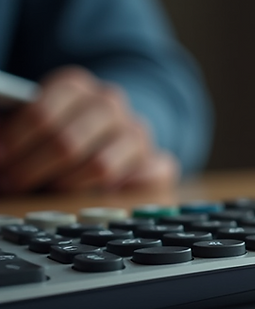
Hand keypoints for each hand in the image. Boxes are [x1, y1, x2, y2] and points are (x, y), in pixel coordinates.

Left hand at [0, 66, 177, 194]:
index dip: (15, 141)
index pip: (43, 114)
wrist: (111, 126)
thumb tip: (0, 154)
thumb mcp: (36, 117)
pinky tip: (95, 196)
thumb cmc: (62, 126)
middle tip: (12, 183)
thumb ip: (20, 127)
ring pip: (101, 166)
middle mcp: (111, 104)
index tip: (0, 159)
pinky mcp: (157, 161)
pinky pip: (142, 180)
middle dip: (32, 169)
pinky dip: (118, 191)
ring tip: (45, 191)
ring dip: (66, 185)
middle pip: (68, 143)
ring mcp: (137, 133)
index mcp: (76, 85)